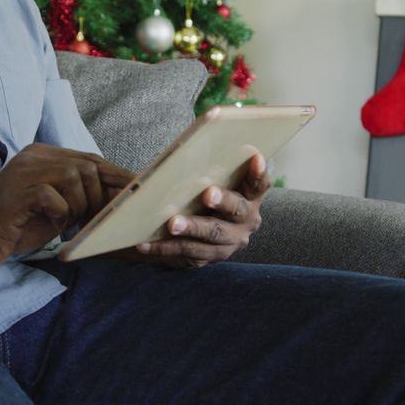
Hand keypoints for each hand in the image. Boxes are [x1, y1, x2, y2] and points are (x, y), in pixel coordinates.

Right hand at [0, 143, 133, 268]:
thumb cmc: (16, 226)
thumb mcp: (57, 209)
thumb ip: (81, 197)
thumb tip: (121, 198)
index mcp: (44, 155)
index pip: (91, 159)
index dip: (116, 176)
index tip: (137, 192)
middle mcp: (36, 156)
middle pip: (89, 165)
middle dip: (100, 196)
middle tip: (94, 220)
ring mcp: (26, 169)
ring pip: (76, 178)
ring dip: (79, 207)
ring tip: (68, 224)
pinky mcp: (19, 189)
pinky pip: (56, 197)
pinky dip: (61, 215)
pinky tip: (51, 224)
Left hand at [135, 152, 270, 268]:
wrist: (206, 230)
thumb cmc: (207, 193)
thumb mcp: (216, 181)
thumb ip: (213, 169)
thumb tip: (191, 147)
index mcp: (251, 198)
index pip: (259, 183)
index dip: (258, 172)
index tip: (255, 158)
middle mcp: (246, 221)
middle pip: (236, 211)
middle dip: (222, 201)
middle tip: (207, 193)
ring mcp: (229, 243)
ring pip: (211, 237)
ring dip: (190, 229)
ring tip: (171, 224)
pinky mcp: (209, 258)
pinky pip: (188, 254)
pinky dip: (165, 249)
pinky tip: (144, 244)